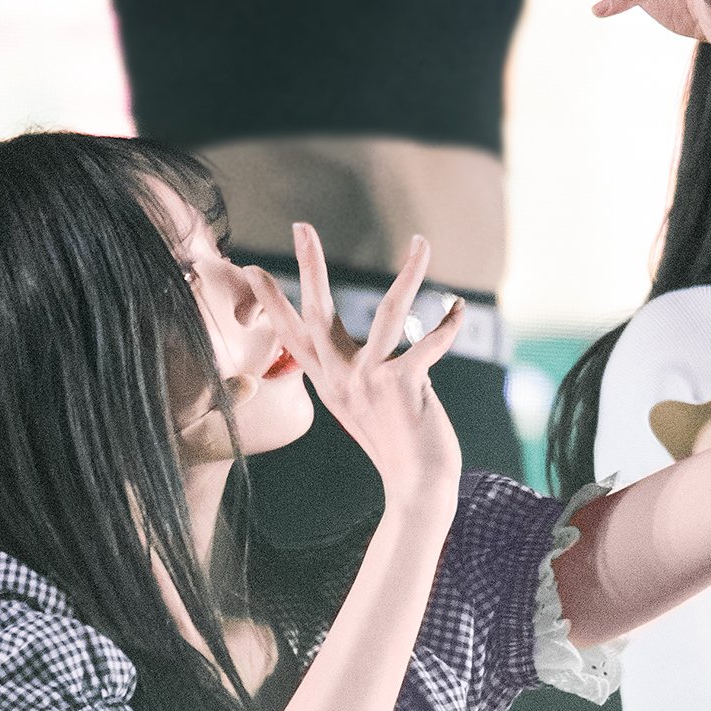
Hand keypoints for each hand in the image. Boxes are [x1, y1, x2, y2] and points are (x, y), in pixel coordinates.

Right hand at [245, 224, 463, 516]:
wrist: (415, 485)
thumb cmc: (393, 444)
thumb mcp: (360, 405)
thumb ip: (353, 372)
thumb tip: (361, 343)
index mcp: (327, 381)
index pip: (292, 334)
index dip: (272, 301)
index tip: (252, 268)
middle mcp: (341, 378)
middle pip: (318, 313)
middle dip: (310, 266)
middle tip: (301, 225)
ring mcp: (371, 380)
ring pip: (390, 313)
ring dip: (410, 275)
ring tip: (421, 242)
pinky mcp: (404, 385)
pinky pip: (430, 343)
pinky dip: (448, 324)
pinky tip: (458, 306)